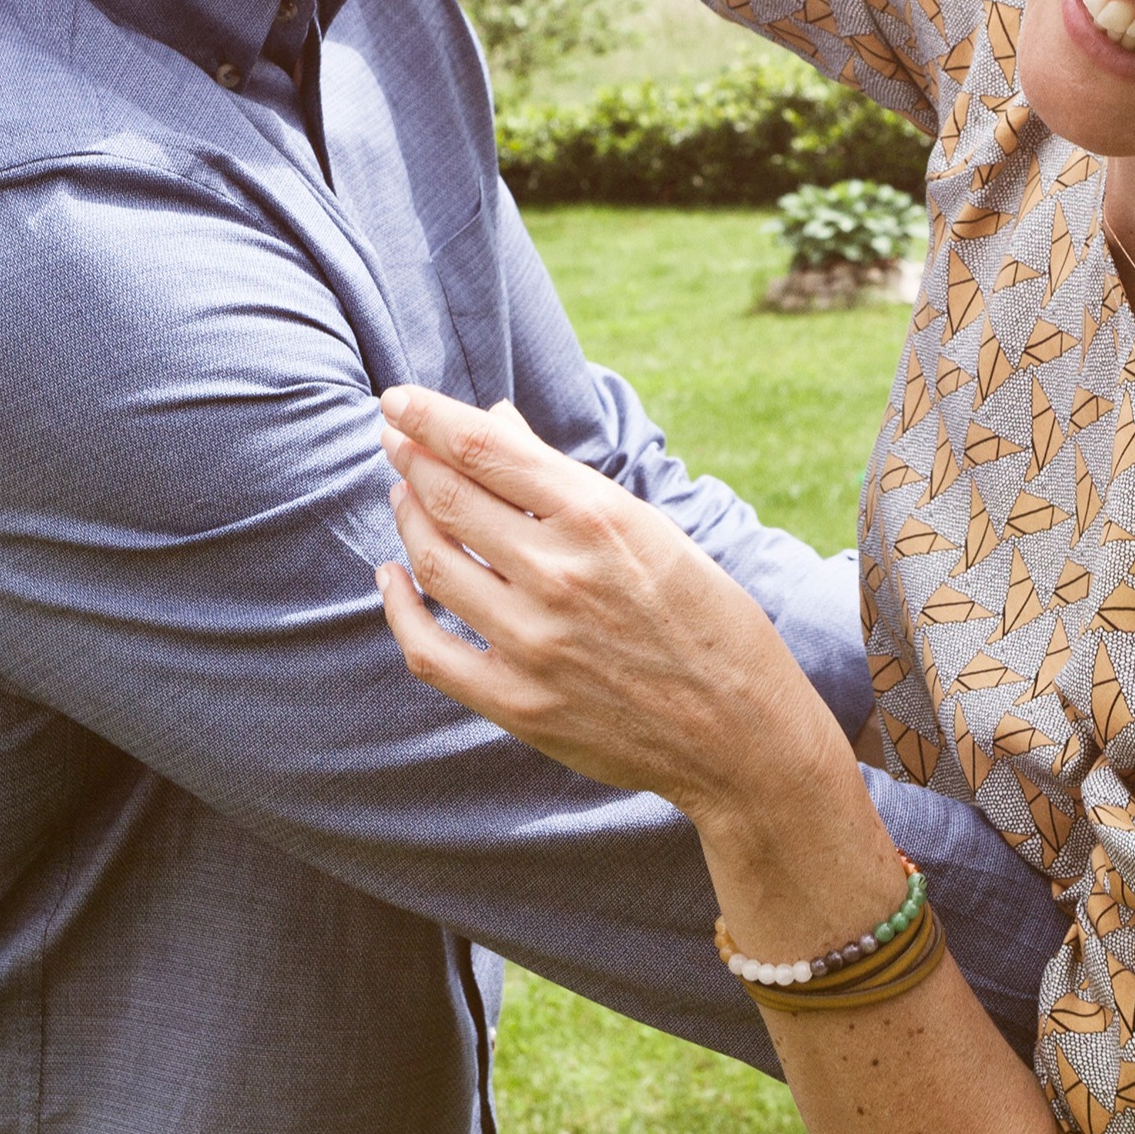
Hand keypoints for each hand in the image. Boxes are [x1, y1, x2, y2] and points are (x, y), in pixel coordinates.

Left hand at [373, 385, 842, 821]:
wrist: (742, 734)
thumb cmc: (707, 619)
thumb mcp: (651, 529)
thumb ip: (563, 481)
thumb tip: (495, 422)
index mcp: (601, 518)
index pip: (486, 448)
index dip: (429, 418)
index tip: (398, 400)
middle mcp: (559, 575)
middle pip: (450, 499)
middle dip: (410, 461)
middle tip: (393, 441)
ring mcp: (534, 643)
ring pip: (432, 565)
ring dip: (407, 520)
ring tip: (404, 497)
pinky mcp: (519, 703)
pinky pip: (428, 649)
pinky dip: (398, 608)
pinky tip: (392, 578)